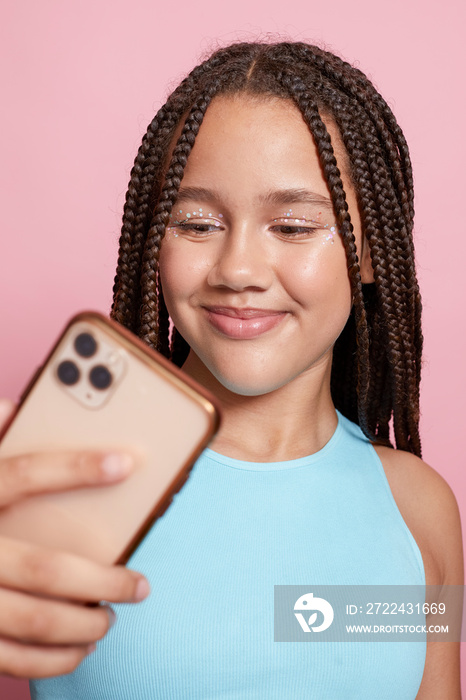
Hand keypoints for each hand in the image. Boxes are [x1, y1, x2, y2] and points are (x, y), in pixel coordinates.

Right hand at [0, 398, 150, 678]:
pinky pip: (9, 658)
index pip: (21, 474)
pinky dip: (50, 660)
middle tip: (138, 585)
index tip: (125, 464)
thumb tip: (11, 409)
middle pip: (44, 567)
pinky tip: (77, 651)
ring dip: (83, 625)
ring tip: (110, 618)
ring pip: (32, 619)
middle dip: (103, 580)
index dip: (75, 467)